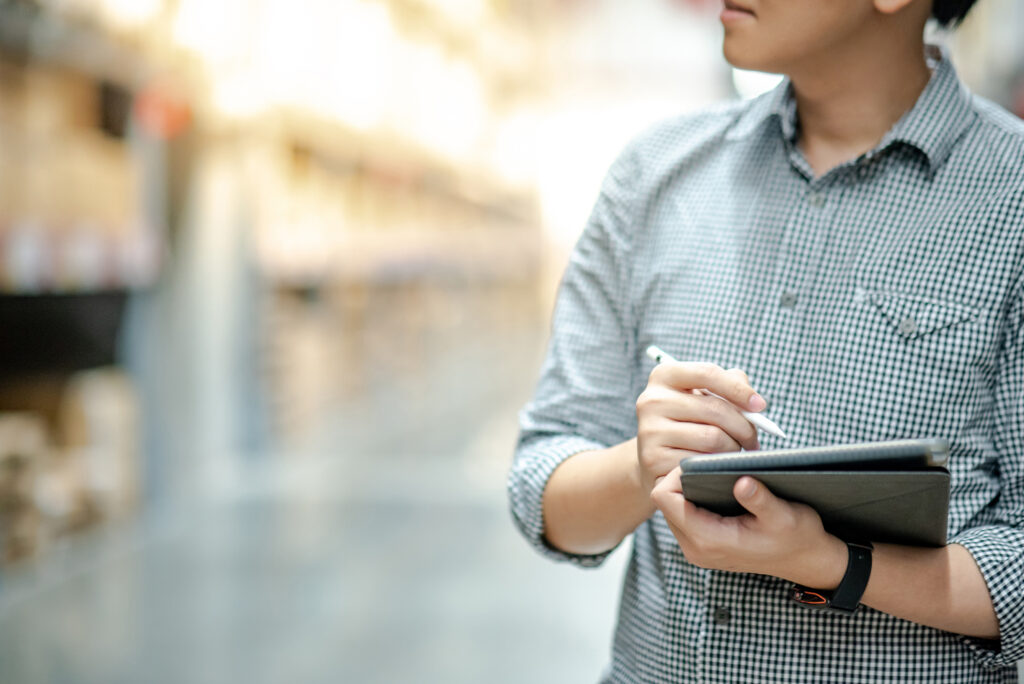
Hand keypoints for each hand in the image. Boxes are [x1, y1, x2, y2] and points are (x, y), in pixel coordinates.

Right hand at [635, 361, 764, 493]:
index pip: (708, 373)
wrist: (655, 456)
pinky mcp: (653, 460)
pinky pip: (701, 463)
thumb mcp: (703, 395)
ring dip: (733, 448)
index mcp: (663, 375)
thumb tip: (754, 401)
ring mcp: (649, 431)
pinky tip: (716, 466)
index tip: (760, 406)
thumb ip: (730, 385)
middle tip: (753, 440)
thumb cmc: (689, 420)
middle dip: (744, 427)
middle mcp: (650, 400)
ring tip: (734, 452)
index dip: (739, 389)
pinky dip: (715, 466)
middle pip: (715, 409)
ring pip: (712, 439)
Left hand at [651, 468, 847, 588]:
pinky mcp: (703, 545)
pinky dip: (693, 499)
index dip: (677, 474)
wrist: (807, 560)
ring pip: (671, 507)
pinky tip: (715, 486)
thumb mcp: (785, 515)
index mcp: (709, 540)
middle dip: (680, 479)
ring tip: (712, 473)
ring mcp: (697, 548)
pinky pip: (683, 515)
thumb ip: (761, 500)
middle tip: (708, 462)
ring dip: (686, 489)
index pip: (665, 498)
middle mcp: (695, 548)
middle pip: (664, 501)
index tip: (703, 461)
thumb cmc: (798, 537)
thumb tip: (742, 482)